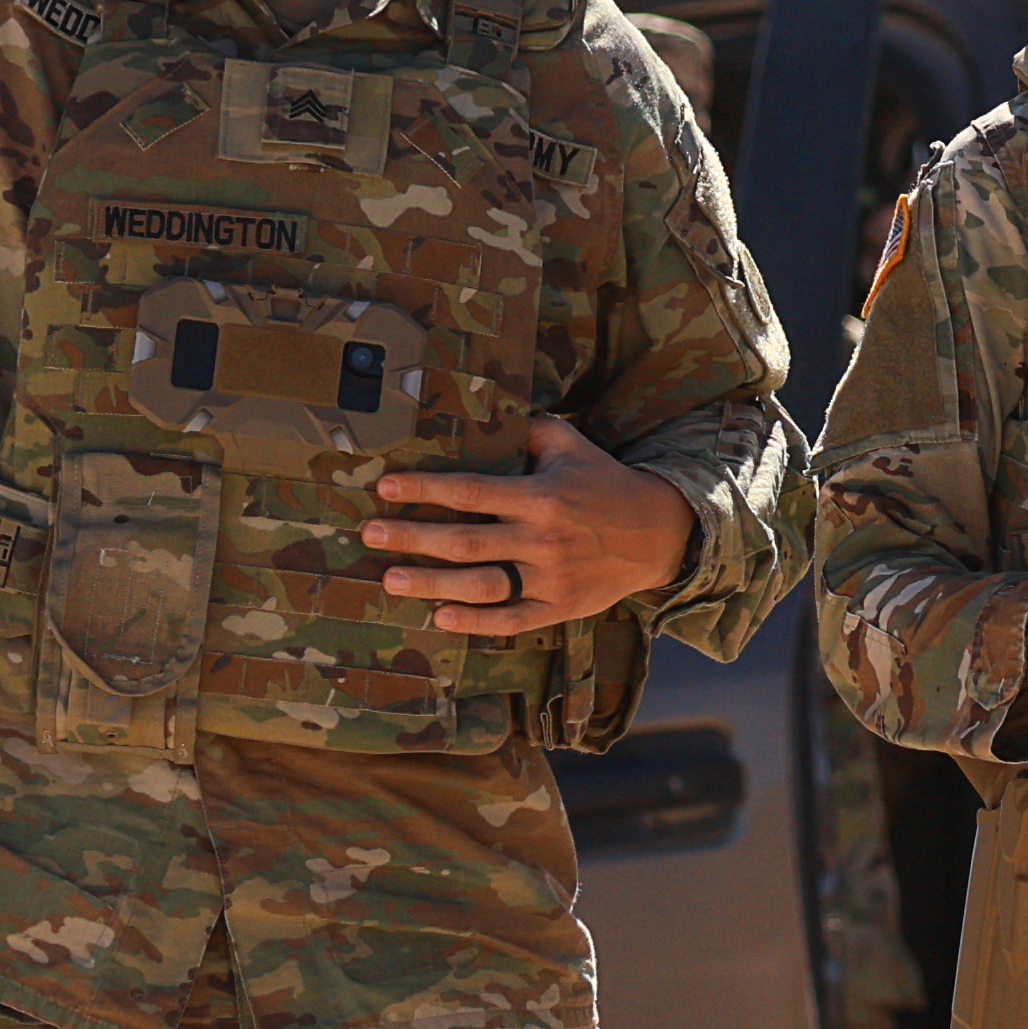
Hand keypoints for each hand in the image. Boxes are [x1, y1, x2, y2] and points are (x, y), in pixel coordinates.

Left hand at [370, 416, 697, 631]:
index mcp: (540, 495)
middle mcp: (542, 538)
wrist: (658, 533)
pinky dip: (475, 621)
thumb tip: (482, 407)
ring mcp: (551, 577)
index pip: (470, 491)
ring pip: (481, 584)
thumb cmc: (603, 482)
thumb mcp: (570, 444)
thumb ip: (526, 428)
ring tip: (390, 579)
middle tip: (370, 534)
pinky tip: (440, 617)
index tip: (385, 489)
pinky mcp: (560, 607)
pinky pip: (511, 619)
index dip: (424, 490)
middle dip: (412, 537)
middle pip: (465, 541)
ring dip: (431, 583)